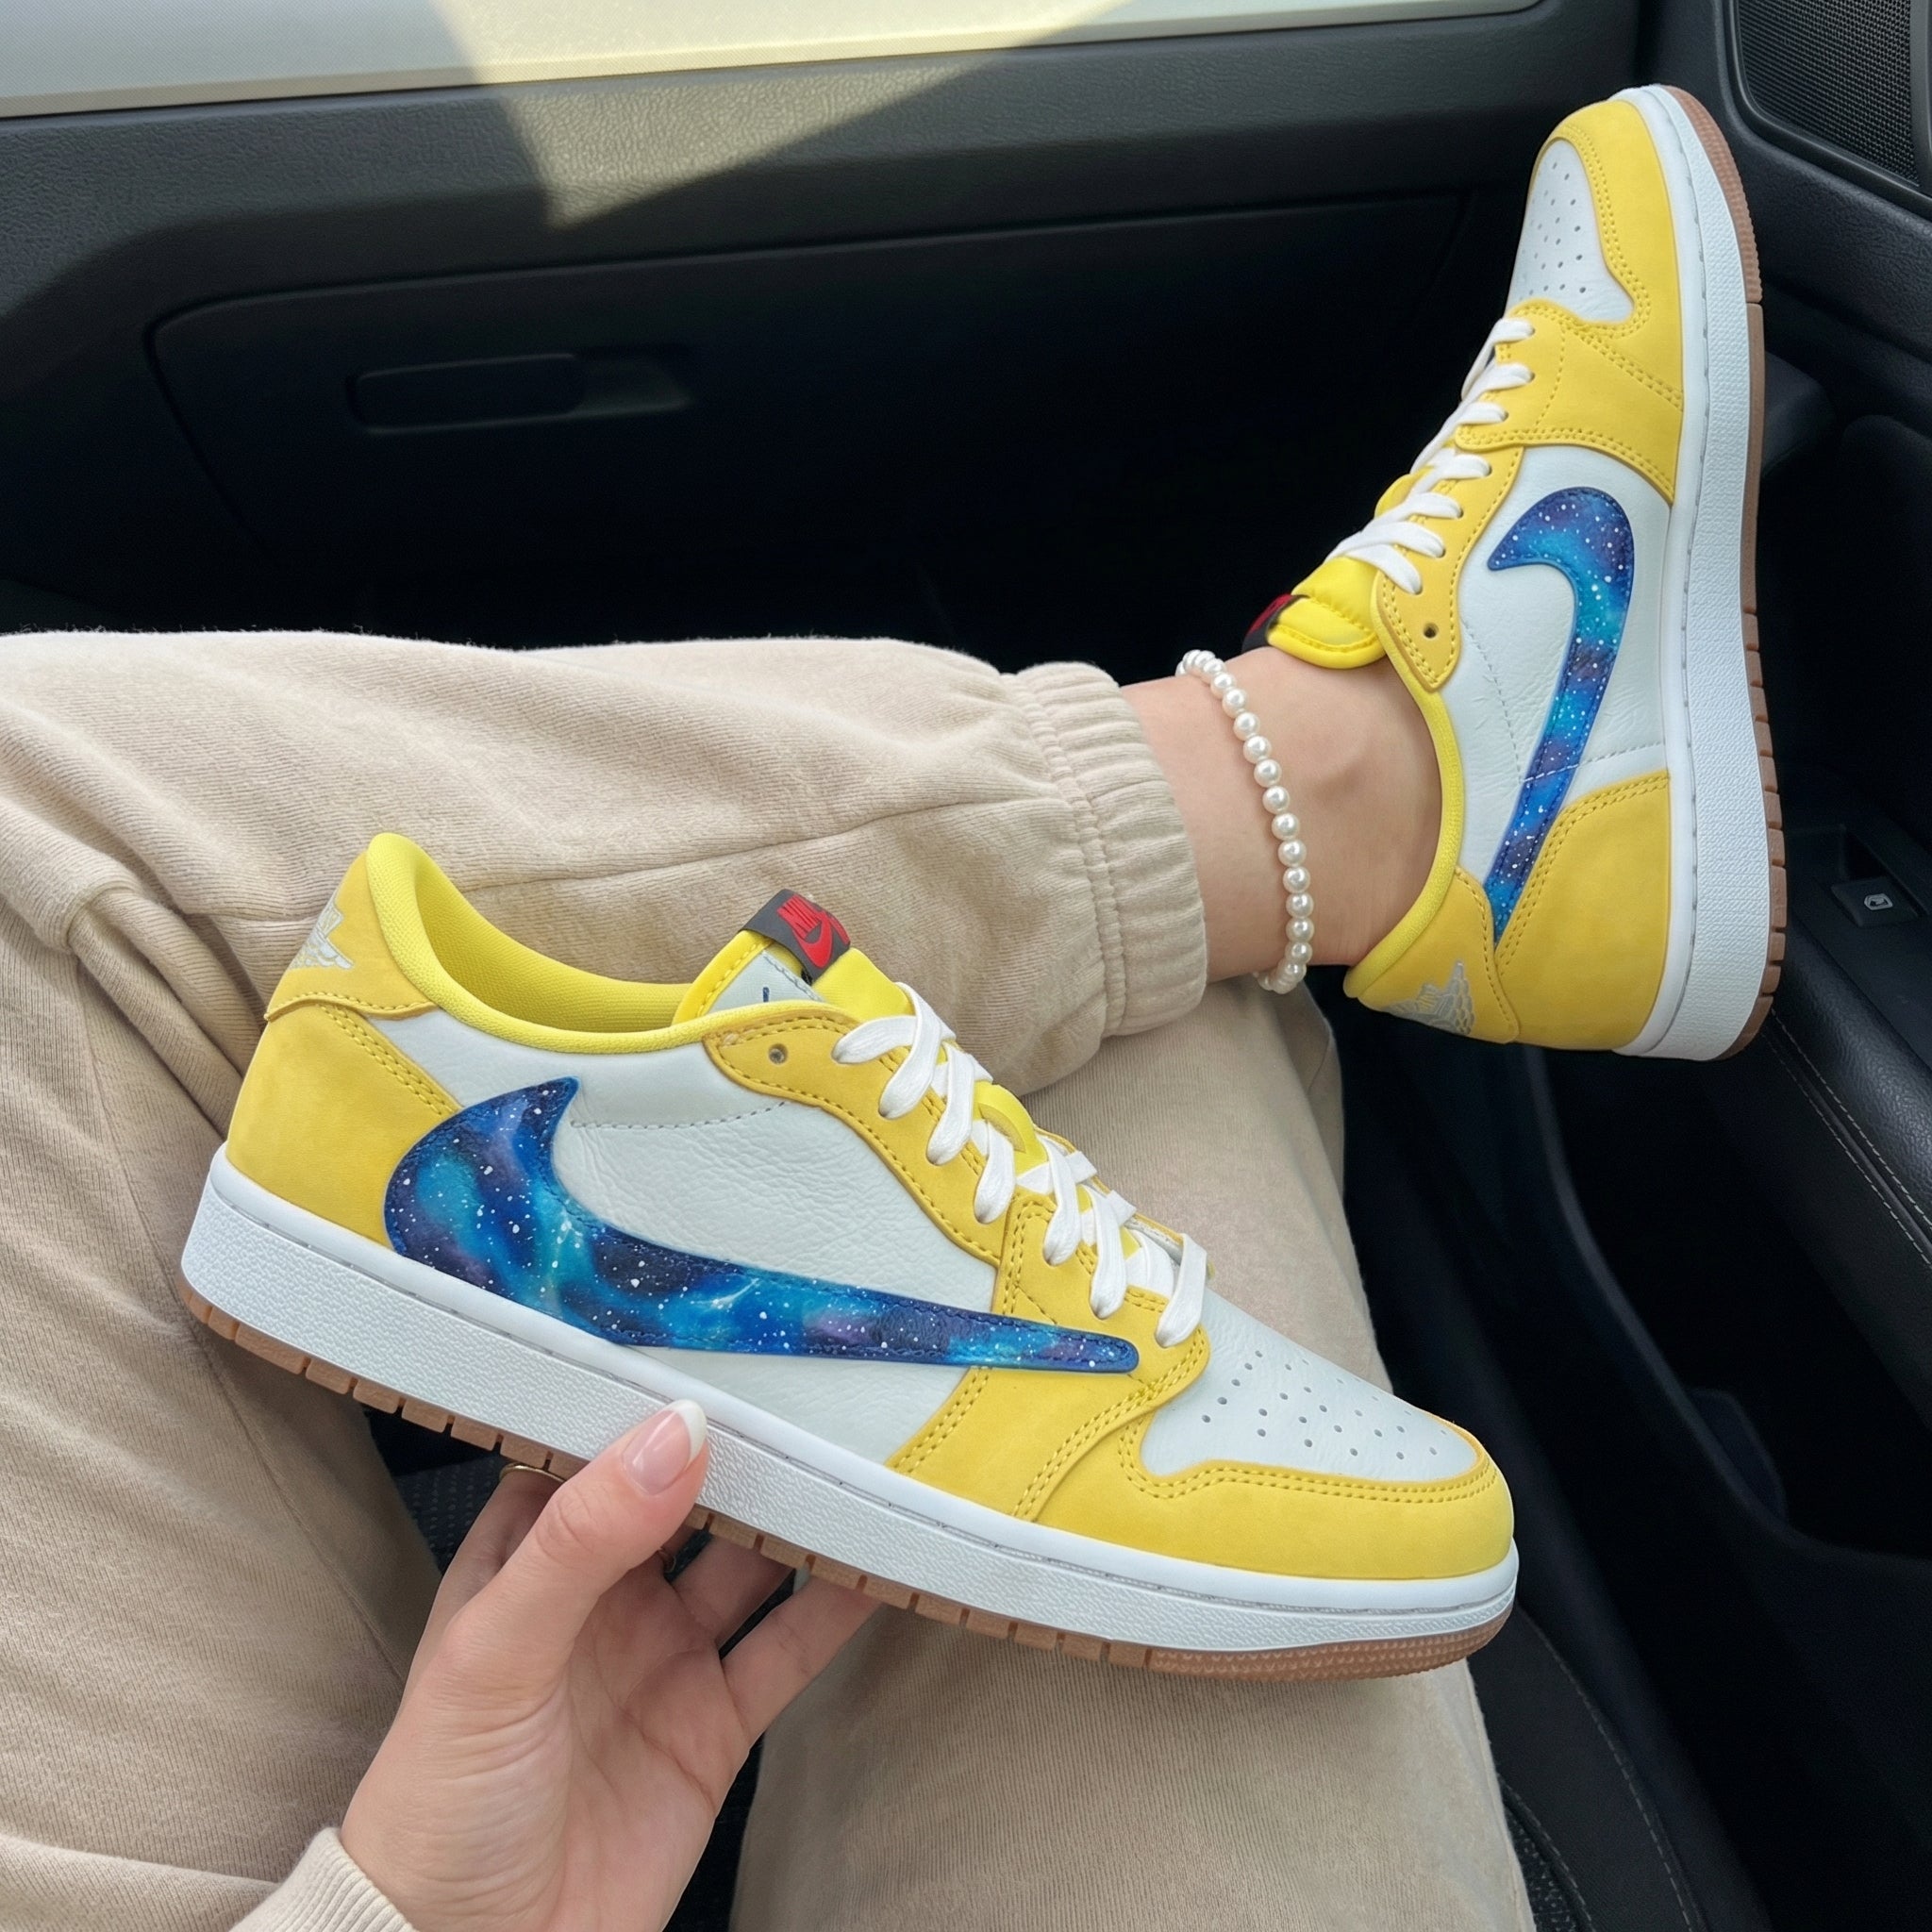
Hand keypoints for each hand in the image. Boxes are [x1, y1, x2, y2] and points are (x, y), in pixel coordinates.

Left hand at [341, 1403, 873, 1931]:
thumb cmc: (437, 1804)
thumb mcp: (493, 1655)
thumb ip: (583, 1540)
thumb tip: (677, 1432)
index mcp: (529, 1553)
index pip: (599, 1444)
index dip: (654, 1392)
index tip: (725, 1334)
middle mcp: (604, 1592)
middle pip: (691, 1494)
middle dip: (749, 1444)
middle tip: (823, 1381)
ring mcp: (664, 1656)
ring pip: (752, 1561)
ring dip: (804, 1514)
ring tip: (870, 1451)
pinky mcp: (715, 1724)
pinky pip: (790, 1646)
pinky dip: (840, 1603)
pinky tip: (885, 1557)